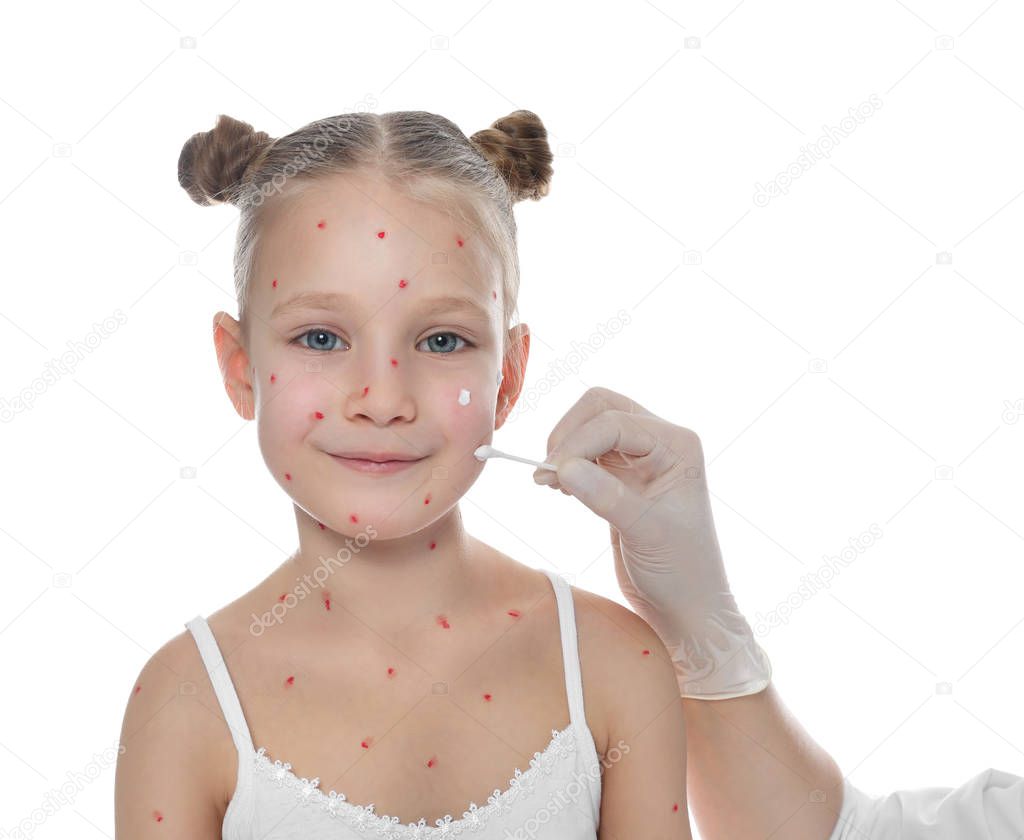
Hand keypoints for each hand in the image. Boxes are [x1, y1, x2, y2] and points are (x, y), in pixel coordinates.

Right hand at [534, 387, 770, 698]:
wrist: (686, 606)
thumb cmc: (681, 571)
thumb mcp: (646, 532)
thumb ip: (606, 496)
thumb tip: (562, 467)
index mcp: (676, 445)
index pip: (615, 422)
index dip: (578, 443)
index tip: (551, 475)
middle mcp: (660, 442)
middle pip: (601, 408)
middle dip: (569, 434)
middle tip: (547, 473)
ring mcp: (640, 458)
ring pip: (590, 425)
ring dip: (564, 447)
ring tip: (550, 482)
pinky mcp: (621, 476)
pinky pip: (586, 452)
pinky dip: (567, 463)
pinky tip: (559, 488)